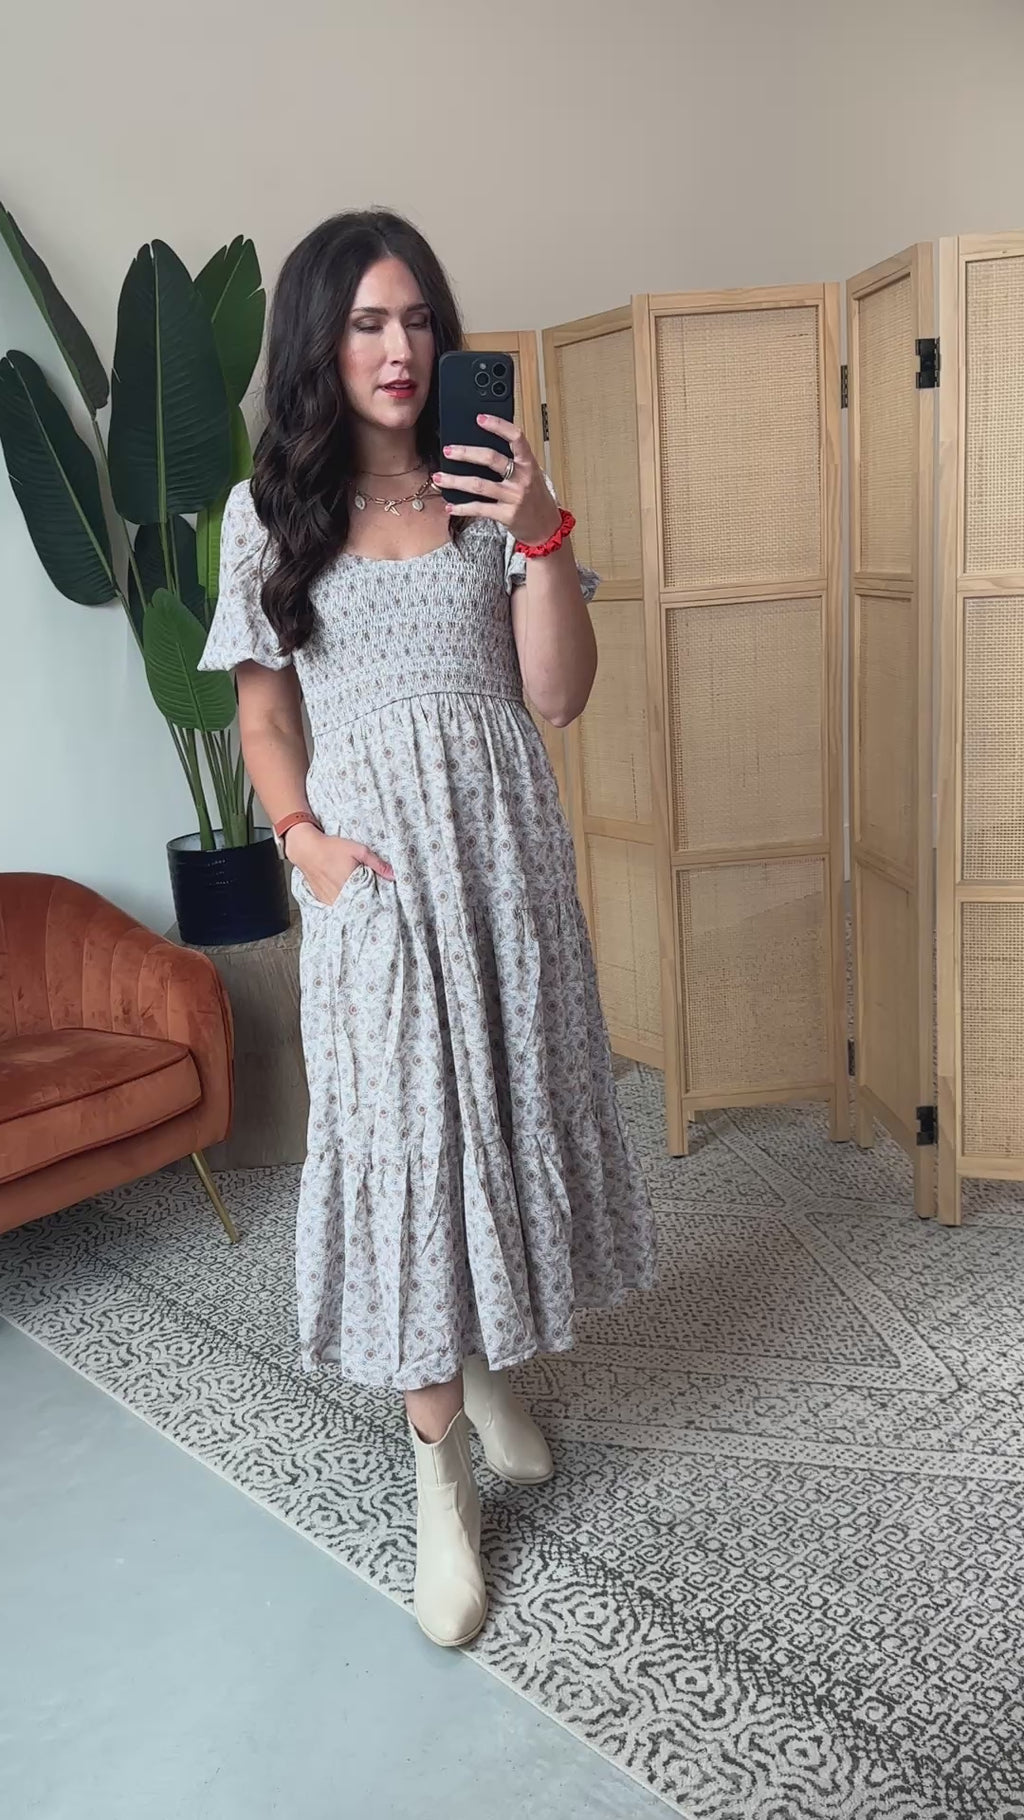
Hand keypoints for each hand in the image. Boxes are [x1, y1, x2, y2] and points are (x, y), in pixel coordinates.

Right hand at [284, 825, 393, 906]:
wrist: (307, 849)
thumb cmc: (332, 847)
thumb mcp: (358, 850)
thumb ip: (377, 863)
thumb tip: (393, 875)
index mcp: (350, 884)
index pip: (368, 902)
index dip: (376, 905)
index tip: (384, 906)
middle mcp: (339, 894)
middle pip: (357, 908)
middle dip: (366, 908)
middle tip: (375, 909)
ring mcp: (329, 899)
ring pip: (345, 910)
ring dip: (353, 909)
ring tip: (362, 907)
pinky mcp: (322, 900)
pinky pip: (335, 909)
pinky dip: (342, 907)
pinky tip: (347, 903)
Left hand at [433, 416, 562, 544]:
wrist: (546, 527)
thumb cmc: (535, 497)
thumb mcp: (530, 474)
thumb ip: (513, 460)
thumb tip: (483, 445)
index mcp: (529, 463)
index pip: (516, 438)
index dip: (498, 426)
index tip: (480, 418)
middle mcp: (522, 478)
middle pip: (491, 459)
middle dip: (466, 453)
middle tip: (448, 451)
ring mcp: (513, 497)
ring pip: (479, 485)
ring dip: (455, 480)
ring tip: (439, 477)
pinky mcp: (506, 515)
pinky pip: (479, 508)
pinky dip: (462, 508)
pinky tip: (450, 506)